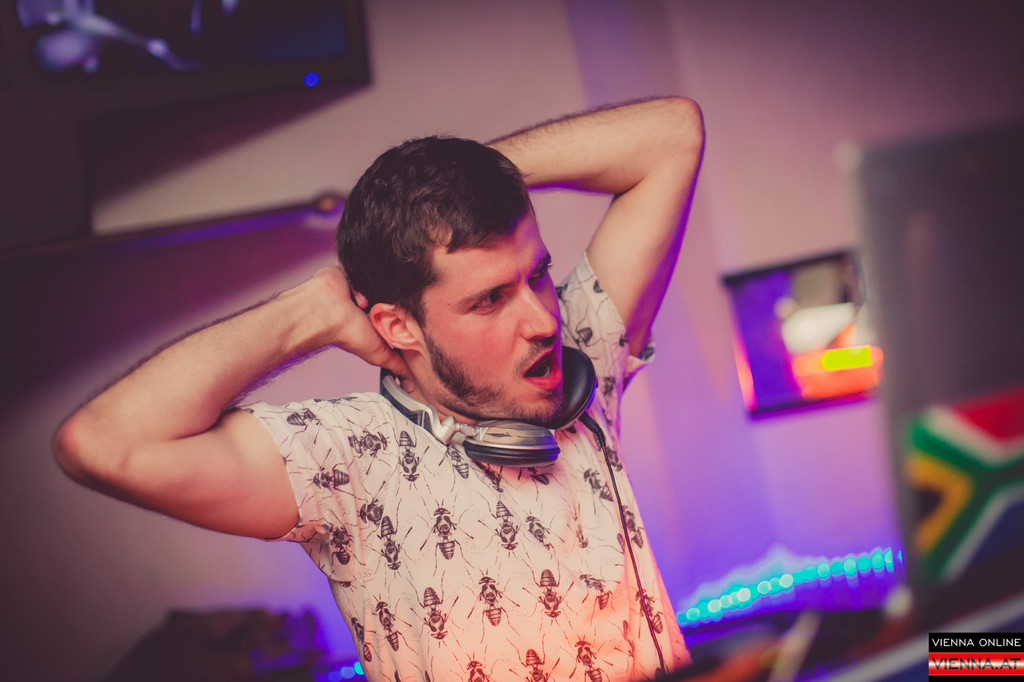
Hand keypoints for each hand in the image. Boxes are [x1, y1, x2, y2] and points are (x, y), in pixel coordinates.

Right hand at [304, 267, 412, 384]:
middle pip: (388, 296)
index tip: (407, 314)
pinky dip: (361, 278)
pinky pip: (363, 267)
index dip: (400, 314)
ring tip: (368, 298)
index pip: (393, 313)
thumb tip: (410, 385)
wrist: (325, 313)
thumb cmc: (347, 334)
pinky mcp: (350, 272)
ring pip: (377, 281)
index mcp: (373, 319)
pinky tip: (355, 290)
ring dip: (375, 288)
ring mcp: (358, 287)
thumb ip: (396, 366)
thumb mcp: (380, 354)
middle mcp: (366, 303)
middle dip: (389, 299)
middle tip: (386, 304)